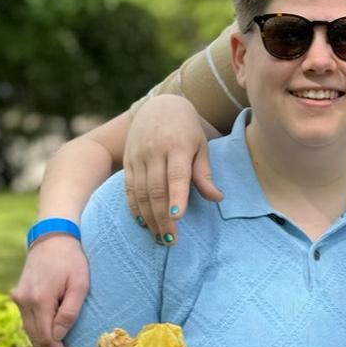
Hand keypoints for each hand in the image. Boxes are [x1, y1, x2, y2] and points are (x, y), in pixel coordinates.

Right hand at [11, 237, 90, 346]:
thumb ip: (69, 311)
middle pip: (36, 338)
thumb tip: (59, 335)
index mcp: (40, 299)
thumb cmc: (72, 260)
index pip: (47, 336)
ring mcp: (19, 299)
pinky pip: (28, 323)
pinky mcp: (19, 296)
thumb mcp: (80, 284)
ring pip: (29, 332)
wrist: (51, 238)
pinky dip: (35, 338)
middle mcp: (24, 301)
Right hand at [124, 94, 224, 238]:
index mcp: (177, 146)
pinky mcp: (128, 161)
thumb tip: (217, 198)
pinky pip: (129, 189)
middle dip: (163, 218)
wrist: (159, 106)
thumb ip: (204, 173)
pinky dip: (134, 208)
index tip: (177, 217)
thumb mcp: (201, 145)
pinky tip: (143, 223)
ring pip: (140, 193)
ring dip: (149, 218)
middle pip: (155, 190)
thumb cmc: (187, 129)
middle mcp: (154, 152)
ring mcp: (138, 157)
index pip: (176, 175)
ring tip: (159, 238)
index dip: (176, 197)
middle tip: (171, 241)